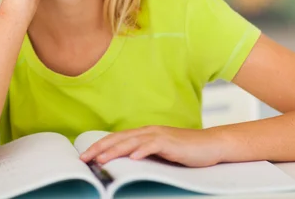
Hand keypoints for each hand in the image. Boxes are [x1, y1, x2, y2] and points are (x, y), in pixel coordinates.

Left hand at [79, 126, 223, 167]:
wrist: (211, 144)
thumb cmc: (186, 151)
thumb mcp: (160, 153)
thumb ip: (144, 154)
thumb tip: (124, 163)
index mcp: (144, 134)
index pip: (116, 139)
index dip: (99, 146)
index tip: (84, 156)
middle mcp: (149, 132)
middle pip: (119, 138)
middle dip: (99, 148)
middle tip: (83, 158)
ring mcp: (160, 136)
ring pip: (132, 142)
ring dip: (115, 151)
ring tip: (100, 160)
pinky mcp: (171, 143)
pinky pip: (154, 146)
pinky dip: (142, 151)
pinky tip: (132, 158)